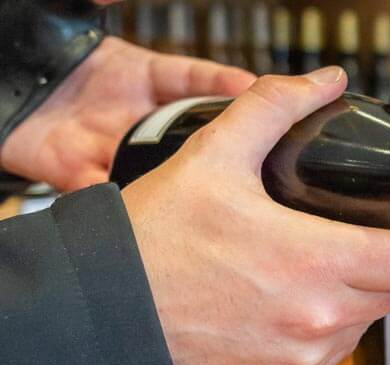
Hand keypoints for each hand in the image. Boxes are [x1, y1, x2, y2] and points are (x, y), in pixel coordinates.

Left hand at [0, 37, 253, 190]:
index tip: (255, 90)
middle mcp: (129, 112)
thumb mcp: (71, 12)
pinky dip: (128, 204)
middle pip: (187, 132)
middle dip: (216, 144)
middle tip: (246, 149)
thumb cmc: (24, 41)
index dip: (225, 84)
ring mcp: (106, 144)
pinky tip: (151, 209)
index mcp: (135, 72)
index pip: (194, 78)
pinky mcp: (78, 173)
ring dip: (177, 179)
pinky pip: (111, 193)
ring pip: (156, 169)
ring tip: (206, 186)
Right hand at [121, 68, 389, 364]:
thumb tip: (323, 81)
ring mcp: (306, 356)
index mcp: (316, 263)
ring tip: (335, 263)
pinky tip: (302, 299)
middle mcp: (323, 319)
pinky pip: (336, 351)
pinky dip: (334, 324)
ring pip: (371, 321)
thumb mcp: (212, 159)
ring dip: (369, 293)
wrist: (106, 322)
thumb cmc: (154, 244)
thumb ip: (272, 109)